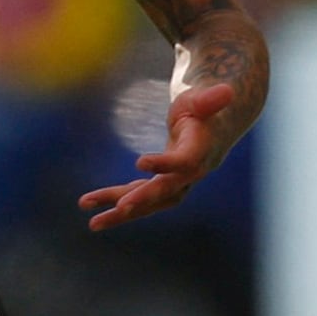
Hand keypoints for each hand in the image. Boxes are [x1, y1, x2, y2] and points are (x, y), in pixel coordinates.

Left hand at [80, 81, 235, 231]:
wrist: (212, 127)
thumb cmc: (203, 108)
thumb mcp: (202, 100)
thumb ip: (211, 99)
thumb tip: (227, 92)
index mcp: (201, 151)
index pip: (184, 162)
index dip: (165, 163)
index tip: (140, 162)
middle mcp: (189, 174)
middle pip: (166, 191)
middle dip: (144, 199)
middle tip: (121, 208)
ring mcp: (176, 183)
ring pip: (148, 203)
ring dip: (121, 212)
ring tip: (93, 223)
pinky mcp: (161, 185)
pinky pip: (137, 197)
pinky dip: (114, 201)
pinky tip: (89, 204)